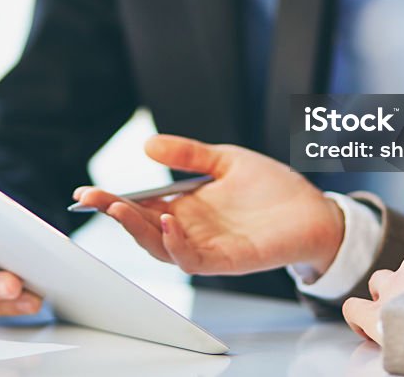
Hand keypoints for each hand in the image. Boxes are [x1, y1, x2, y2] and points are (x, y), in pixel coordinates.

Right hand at [71, 135, 344, 275]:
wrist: (316, 210)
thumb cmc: (273, 189)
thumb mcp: (224, 159)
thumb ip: (188, 154)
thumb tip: (148, 145)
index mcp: (187, 207)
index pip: (142, 206)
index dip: (113, 200)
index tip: (88, 190)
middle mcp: (193, 230)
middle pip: (144, 227)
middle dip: (115, 213)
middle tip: (94, 197)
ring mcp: (209, 246)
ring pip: (162, 246)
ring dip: (139, 230)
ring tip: (121, 208)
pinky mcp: (231, 259)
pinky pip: (196, 259)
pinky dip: (177, 244)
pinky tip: (167, 222)